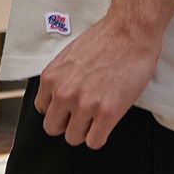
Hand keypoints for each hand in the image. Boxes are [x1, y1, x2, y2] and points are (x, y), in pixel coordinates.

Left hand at [34, 9, 162, 149]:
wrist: (131, 31)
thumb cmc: (105, 38)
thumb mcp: (70, 55)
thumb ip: (61, 77)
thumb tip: (58, 95)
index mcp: (52, 77)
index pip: (42, 109)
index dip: (58, 108)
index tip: (68, 106)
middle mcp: (64, 93)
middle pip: (53, 128)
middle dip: (67, 122)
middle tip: (82, 113)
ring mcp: (85, 104)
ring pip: (73, 138)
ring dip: (85, 129)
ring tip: (97, 115)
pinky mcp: (106, 112)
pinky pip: (95, 142)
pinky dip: (100, 135)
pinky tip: (107, 121)